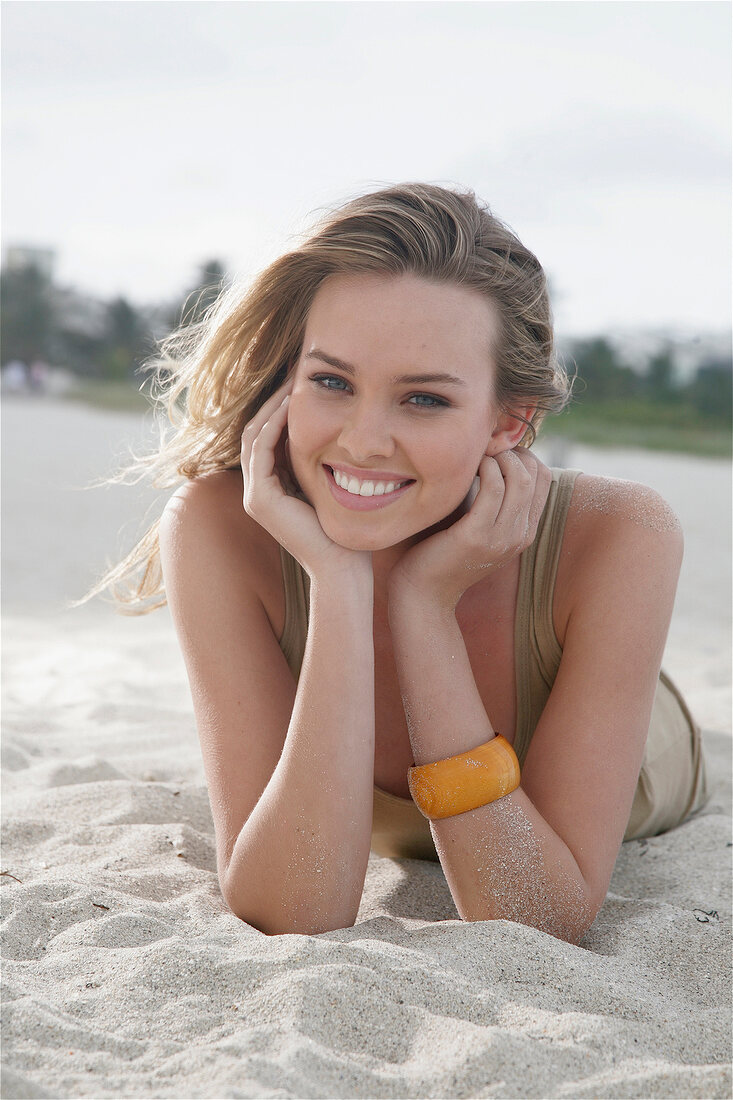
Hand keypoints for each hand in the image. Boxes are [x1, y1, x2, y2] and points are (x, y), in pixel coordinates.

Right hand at [240, 381, 371, 581]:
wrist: (343, 567)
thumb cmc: (346, 532)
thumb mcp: (332, 487)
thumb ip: (324, 464)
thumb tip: (339, 431)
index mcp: (271, 488)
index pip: (268, 436)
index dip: (281, 406)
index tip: (302, 381)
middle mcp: (257, 491)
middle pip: (256, 431)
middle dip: (274, 399)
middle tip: (294, 371)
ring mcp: (254, 496)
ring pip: (254, 436)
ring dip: (273, 406)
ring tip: (293, 380)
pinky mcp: (260, 499)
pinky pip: (261, 450)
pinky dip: (274, 425)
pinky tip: (292, 405)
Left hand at [388, 449, 551, 611]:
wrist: (424, 593)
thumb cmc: (443, 552)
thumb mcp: (479, 526)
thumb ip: (494, 501)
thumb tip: (496, 458)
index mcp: (525, 532)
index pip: (544, 478)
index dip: (523, 455)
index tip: (495, 451)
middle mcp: (520, 535)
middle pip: (534, 474)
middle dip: (510, 451)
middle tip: (482, 449)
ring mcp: (502, 537)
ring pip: (518, 478)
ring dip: (497, 457)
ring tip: (475, 457)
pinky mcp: (477, 536)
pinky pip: (492, 488)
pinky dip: (482, 468)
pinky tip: (466, 468)